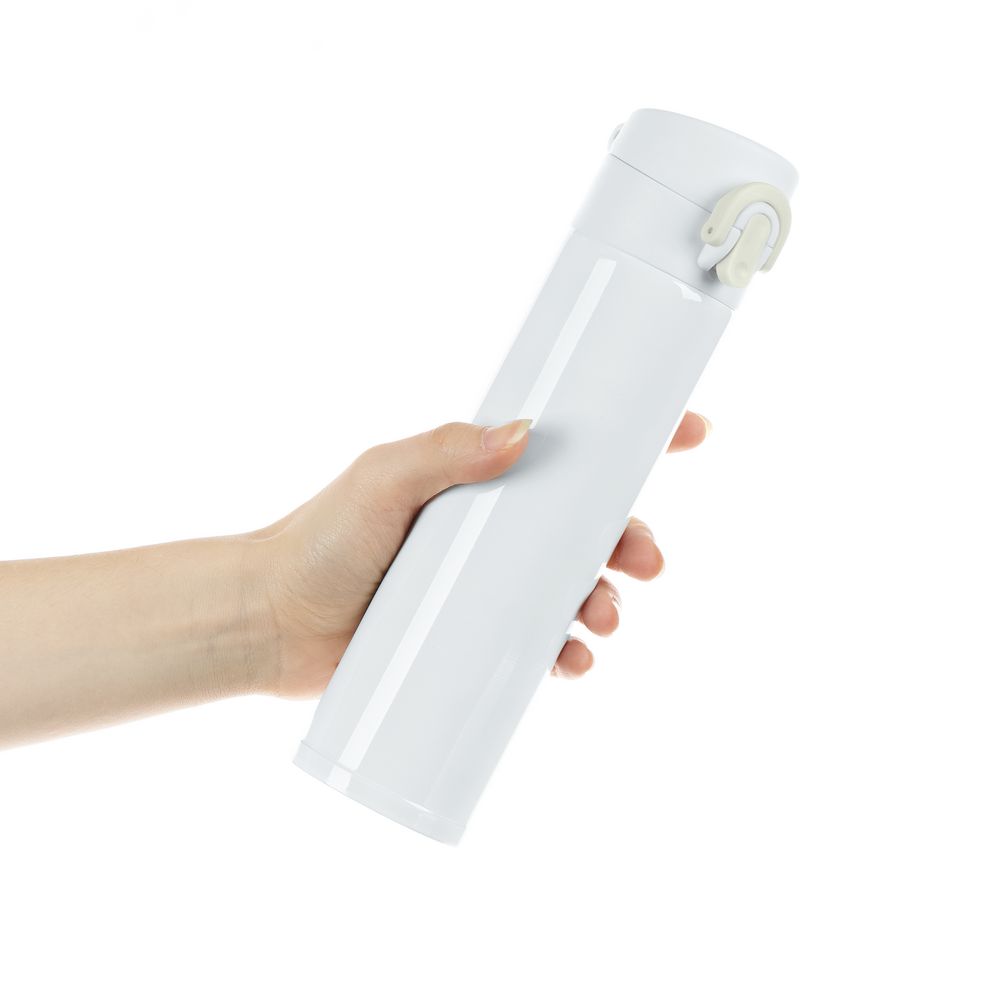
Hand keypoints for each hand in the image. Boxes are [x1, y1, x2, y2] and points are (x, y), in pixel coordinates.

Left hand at [249, 412, 710, 697]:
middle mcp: (491, 528)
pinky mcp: (471, 638)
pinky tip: (574, 663)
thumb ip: (444, 450)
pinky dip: (567, 653)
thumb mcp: (381, 480)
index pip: (567, 451)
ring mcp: (484, 585)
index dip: (632, 442)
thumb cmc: (319, 539)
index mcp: (479, 479)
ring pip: (570, 587)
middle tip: (646, 562)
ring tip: (603, 620)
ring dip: (605, 600)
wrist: (271, 621)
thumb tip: (524, 432)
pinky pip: (537, 644)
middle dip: (629, 539)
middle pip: (585, 526)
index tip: (687, 433)